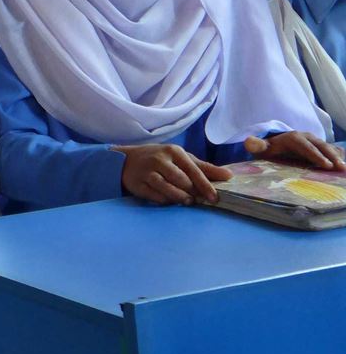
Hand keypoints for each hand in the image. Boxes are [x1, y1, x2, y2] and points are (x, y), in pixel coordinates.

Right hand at [114, 143, 230, 204]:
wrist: (126, 160)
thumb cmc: (160, 159)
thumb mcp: (180, 158)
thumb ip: (204, 167)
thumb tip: (228, 176)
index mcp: (173, 152)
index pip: (193, 170)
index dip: (205, 185)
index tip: (214, 198)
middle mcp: (160, 160)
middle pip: (182, 181)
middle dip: (192, 192)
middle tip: (197, 199)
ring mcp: (147, 172)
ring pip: (168, 189)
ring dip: (179, 198)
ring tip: (186, 201)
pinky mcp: (137, 184)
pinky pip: (155, 197)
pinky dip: (164, 200)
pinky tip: (168, 200)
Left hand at [244, 132, 344, 170]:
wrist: (276, 144)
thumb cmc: (269, 149)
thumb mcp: (262, 148)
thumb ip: (257, 145)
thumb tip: (248, 142)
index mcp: (293, 138)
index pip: (306, 147)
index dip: (316, 155)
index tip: (325, 165)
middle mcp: (306, 137)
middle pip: (320, 146)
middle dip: (331, 156)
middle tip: (340, 168)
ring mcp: (315, 141)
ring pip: (328, 148)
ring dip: (337, 157)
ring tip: (344, 168)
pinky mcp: (320, 147)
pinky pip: (332, 150)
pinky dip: (339, 156)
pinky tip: (343, 167)